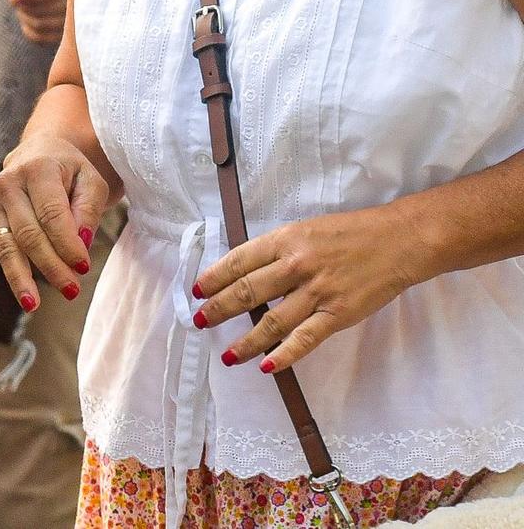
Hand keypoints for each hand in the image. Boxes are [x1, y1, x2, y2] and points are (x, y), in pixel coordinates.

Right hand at [0, 132, 110, 309]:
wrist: (41, 152)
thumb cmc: (70, 171)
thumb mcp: (91, 180)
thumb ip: (88, 209)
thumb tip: (81, 242)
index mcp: (38, 169)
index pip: (51, 214)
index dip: (67, 244)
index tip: (84, 266)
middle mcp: (9, 183)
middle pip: (29, 234)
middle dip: (51, 265)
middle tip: (72, 290)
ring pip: (6, 245)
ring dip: (19, 276)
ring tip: (33, 304)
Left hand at [5, 0, 69, 44]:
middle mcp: (74, 3)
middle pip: (39, 11)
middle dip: (21, 6)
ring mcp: (73, 22)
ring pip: (39, 26)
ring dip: (24, 17)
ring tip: (22, 7)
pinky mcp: (65, 36)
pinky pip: (40, 38)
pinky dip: (28, 30)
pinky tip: (28, 18)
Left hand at [191, 203, 420, 373]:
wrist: (399, 240)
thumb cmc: (351, 233)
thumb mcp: (306, 230)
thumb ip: (277, 251)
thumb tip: (245, 272)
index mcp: (285, 240)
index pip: (238, 261)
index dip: (213, 277)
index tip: (196, 290)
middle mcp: (296, 265)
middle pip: (247, 291)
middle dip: (219, 309)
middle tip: (200, 321)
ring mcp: (317, 292)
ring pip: (272, 321)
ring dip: (246, 342)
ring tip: (227, 356)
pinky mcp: (338, 314)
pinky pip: (305, 339)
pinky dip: (283, 354)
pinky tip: (265, 366)